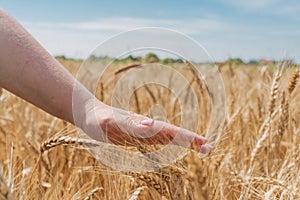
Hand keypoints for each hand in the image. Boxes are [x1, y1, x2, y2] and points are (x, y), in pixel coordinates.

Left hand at [79, 100, 212, 153]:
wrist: (90, 113)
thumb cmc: (97, 119)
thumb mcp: (109, 123)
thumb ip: (128, 124)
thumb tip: (151, 125)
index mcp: (144, 125)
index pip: (171, 131)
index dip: (187, 137)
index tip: (204, 143)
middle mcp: (148, 128)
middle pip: (174, 134)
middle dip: (192, 140)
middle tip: (210, 149)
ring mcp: (145, 132)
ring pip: (170, 136)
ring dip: (187, 142)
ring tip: (203, 148)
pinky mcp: (140, 136)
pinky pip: (161, 140)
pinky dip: (174, 143)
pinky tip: (180, 145)